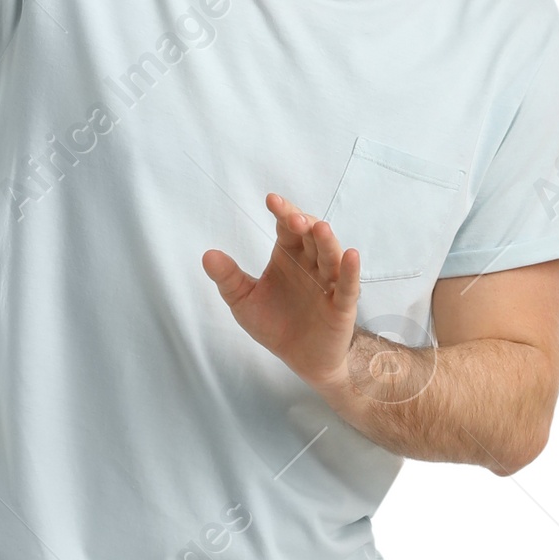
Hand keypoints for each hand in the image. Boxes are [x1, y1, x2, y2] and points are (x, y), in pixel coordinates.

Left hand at [203, 193, 360, 389]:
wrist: (301, 360)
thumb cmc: (275, 324)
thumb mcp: (244, 302)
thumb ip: (229, 279)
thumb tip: (207, 256)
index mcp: (288, 256)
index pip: (287, 227)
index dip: (282, 212)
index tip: (271, 200)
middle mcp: (311, 263)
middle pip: (311, 236)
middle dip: (303, 224)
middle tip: (292, 218)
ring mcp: (328, 283)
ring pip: (331, 256)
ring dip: (327, 241)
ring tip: (320, 228)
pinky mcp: (342, 305)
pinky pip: (347, 286)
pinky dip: (350, 271)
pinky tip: (351, 256)